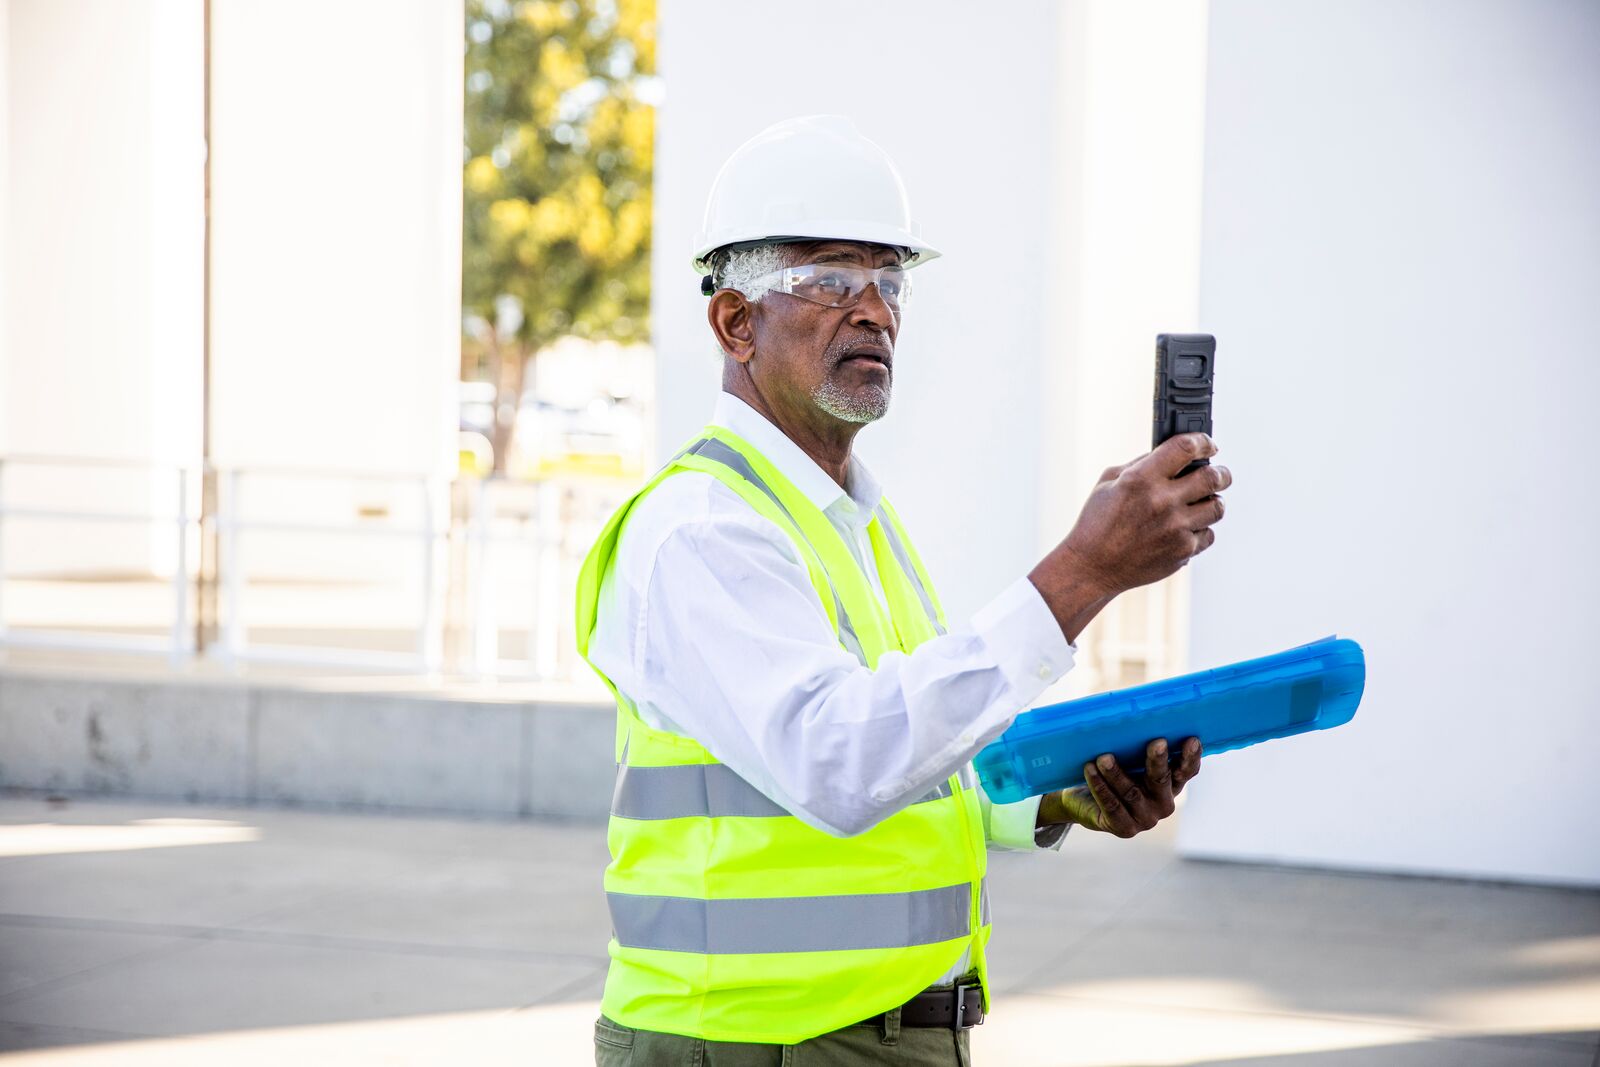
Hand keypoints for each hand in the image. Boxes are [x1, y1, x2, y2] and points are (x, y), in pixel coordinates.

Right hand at [1028, 434, 1230, 641]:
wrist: (1092, 567)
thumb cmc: (1097, 522)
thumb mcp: (1109, 482)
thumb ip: (1141, 464)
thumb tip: (1172, 454)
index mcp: (1141, 479)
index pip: (1186, 447)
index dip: (1203, 441)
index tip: (1207, 445)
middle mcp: (1162, 502)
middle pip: (1213, 477)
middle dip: (1221, 472)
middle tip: (1218, 474)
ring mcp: (1176, 529)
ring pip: (1217, 507)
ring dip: (1213, 501)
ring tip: (1202, 502)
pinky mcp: (1183, 551)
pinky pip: (1208, 534)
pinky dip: (1200, 529)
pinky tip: (1186, 528)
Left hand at [1046, 737, 1201, 837]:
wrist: (1083, 801)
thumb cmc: (1111, 771)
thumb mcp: (1127, 757)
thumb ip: (1135, 743)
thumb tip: (1133, 712)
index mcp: (1171, 784)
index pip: (1186, 771)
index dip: (1190, 757)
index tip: (1191, 739)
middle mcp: (1163, 803)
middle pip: (1162, 780)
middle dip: (1158, 761)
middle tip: (1156, 742)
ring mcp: (1145, 819)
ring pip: (1132, 792)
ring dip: (1117, 773)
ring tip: (1103, 757)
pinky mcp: (1124, 828)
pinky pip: (1111, 805)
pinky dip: (1100, 786)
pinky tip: (1090, 770)